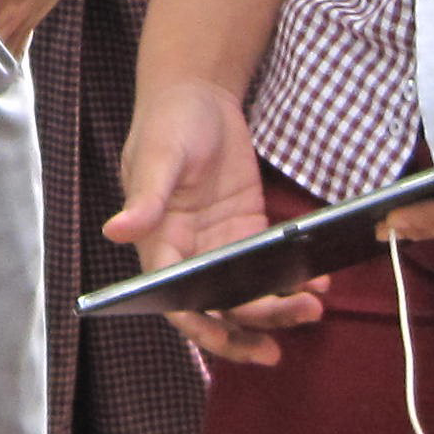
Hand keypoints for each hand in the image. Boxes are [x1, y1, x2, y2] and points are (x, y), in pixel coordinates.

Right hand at [106, 74, 321, 366]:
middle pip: (219, 307)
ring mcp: (220, 246)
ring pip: (248, 294)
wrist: (199, 95)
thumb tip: (114, 231)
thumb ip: (145, 198)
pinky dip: (292, 277)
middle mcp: (189, 254)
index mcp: (159, 245)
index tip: (231, 338)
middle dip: (256, 324)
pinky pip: (270, 266)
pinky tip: (319, 278)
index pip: (176, 301)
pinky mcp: (247, 230)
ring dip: (279, 307)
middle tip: (296, 317)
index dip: (202, 326)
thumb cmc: (168, 121)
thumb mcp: (158, 155)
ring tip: (314, 306)